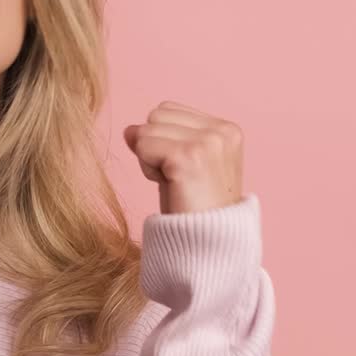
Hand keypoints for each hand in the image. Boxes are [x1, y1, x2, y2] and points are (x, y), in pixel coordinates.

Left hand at [123, 100, 243, 213]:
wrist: (210, 245)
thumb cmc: (196, 208)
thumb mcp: (183, 164)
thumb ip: (162, 138)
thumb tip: (129, 128)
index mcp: (227, 129)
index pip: (168, 110)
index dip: (165, 141)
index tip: (186, 171)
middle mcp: (222, 131)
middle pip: (156, 115)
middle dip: (156, 147)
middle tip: (179, 179)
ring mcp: (208, 142)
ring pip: (146, 130)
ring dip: (150, 160)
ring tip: (176, 184)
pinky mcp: (189, 156)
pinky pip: (143, 145)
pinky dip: (148, 169)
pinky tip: (171, 186)